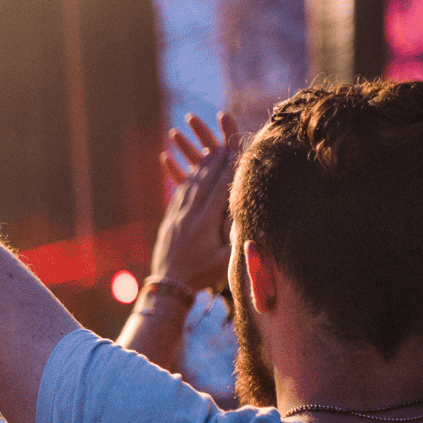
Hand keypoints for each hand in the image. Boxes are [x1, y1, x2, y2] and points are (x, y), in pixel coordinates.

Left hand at [151, 112, 240, 293]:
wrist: (167, 285)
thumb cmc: (202, 276)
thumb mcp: (225, 260)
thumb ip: (238, 238)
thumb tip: (255, 219)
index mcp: (206, 221)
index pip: (220, 186)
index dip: (228, 165)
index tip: (235, 146)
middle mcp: (190, 213)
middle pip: (205, 178)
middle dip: (215, 156)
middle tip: (222, 137)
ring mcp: (178, 214)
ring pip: (190, 182)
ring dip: (198, 162)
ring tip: (206, 147)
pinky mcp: (169, 219)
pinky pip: (176, 192)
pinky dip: (181, 176)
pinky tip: (180, 166)